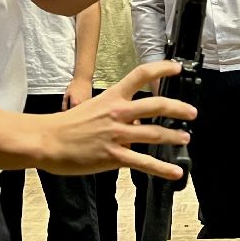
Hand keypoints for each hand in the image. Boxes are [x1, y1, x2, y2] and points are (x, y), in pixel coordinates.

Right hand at [37, 60, 194, 177]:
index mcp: (112, 97)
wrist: (47, 141)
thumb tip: (136, 123)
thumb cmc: (67, 125)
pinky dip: (163, 168)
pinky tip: (175, 172)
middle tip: (192, 112)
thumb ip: (117, 112)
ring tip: (185, 138)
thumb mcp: (93, 107)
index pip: (140, 75)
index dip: (161, 69)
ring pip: (155, 134)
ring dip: (174, 136)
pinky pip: (144, 162)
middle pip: (156, 105)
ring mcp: (117, 135)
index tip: (177, 68)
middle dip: (178, 108)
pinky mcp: (114, 156)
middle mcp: (118, 112)